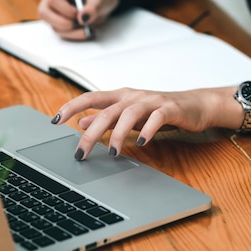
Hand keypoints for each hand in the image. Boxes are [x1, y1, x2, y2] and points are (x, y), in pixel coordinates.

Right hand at [38, 0, 118, 39]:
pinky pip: (59, 32)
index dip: (65, 9)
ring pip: (52, 25)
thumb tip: (83, 18)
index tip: (78, 14)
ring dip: (71, 31)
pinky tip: (84, 31)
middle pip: (45, 13)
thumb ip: (93, 7)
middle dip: (63, 23)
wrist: (100, 5)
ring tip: (87, 29)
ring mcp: (51, 11)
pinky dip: (73, 35)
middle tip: (80, 25)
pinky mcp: (55, 22)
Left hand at [51, 86, 244, 159]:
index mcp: (121, 96)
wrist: (196, 104)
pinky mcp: (170, 109)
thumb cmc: (159, 109)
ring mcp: (152, 101)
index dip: (71, 106)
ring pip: (129, 113)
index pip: (90, 97)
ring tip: (113, 153)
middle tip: (81, 153)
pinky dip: (147, 130)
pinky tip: (141, 144)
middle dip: (91, 133)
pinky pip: (156, 118)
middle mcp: (133, 96)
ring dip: (118, 134)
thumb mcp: (128, 114)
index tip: (55, 120)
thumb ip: (104, 117)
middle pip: (107, 111)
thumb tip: (79, 121)